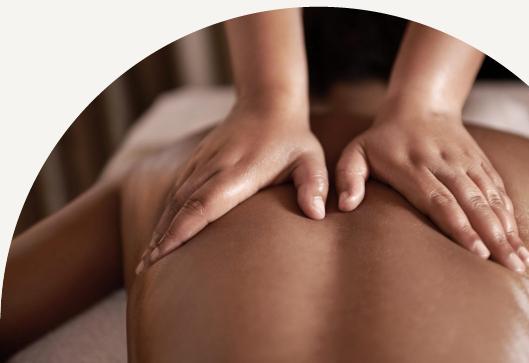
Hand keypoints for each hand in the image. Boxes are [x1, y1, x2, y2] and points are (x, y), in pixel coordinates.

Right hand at [136, 102, 327, 272]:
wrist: (267, 104)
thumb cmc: (292, 139)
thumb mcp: (311, 159)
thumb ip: (314, 184)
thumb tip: (316, 214)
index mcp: (239, 170)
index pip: (204, 203)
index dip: (182, 230)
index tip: (162, 255)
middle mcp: (214, 167)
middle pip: (181, 206)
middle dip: (162, 238)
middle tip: (145, 270)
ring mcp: (202, 163)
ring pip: (174, 199)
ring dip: (159, 228)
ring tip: (147, 261)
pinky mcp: (197, 162)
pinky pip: (176, 189)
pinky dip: (165, 213)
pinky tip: (159, 234)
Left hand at [335, 109, 528, 272]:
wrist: (419, 105)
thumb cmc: (382, 140)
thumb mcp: (356, 152)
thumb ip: (348, 177)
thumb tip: (346, 206)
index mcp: (413, 168)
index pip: (440, 200)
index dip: (459, 226)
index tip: (476, 252)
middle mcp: (444, 165)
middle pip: (472, 203)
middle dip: (492, 235)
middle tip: (509, 266)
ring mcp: (465, 163)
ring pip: (490, 197)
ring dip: (507, 229)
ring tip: (521, 260)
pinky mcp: (479, 162)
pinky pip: (497, 189)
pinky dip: (509, 213)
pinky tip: (519, 238)